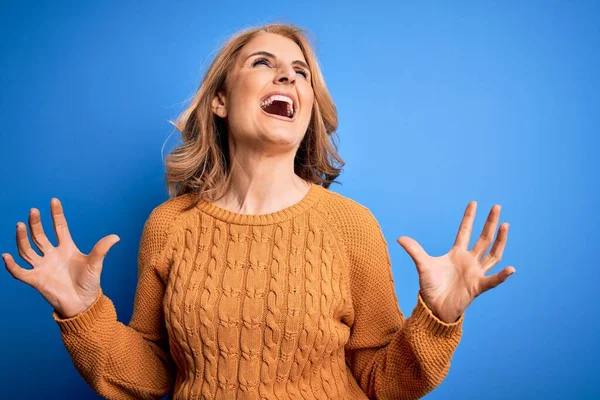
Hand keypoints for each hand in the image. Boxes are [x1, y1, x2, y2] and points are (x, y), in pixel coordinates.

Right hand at [3, 198, 119, 317]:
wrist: (83, 304)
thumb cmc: (89, 284)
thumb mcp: (95, 264)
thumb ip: (102, 250)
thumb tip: (116, 236)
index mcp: (67, 248)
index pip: (59, 227)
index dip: (56, 214)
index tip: (53, 200)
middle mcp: (52, 255)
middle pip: (40, 235)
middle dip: (36, 223)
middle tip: (33, 210)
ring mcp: (43, 266)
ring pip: (28, 249)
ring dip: (22, 238)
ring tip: (20, 225)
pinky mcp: (36, 280)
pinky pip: (20, 272)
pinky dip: (12, 265)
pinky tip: (6, 256)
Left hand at [397, 201, 514, 322]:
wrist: (434, 307)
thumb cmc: (431, 287)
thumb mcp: (422, 265)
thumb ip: (414, 251)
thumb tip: (400, 238)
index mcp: (457, 253)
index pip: (465, 231)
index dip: (469, 218)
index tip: (473, 203)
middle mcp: (469, 260)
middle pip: (483, 238)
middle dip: (490, 223)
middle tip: (497, 206)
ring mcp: (475, 273)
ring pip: (492, 254)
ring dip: (500, 241)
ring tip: (505, 226)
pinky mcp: (477, 287)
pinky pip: (492, 280)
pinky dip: (501, 276)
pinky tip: (510, 269)